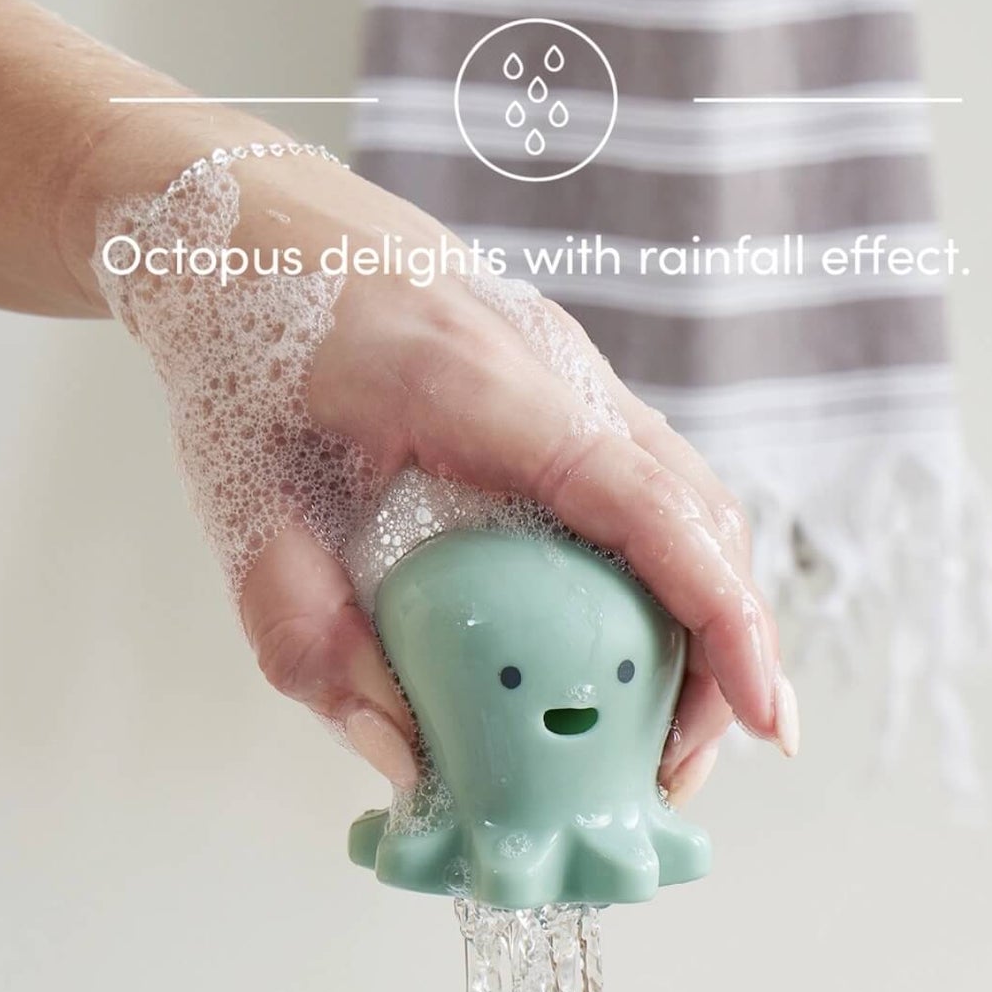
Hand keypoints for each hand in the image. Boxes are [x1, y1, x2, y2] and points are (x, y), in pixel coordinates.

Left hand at [223, 154, 796, 800]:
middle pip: (697, 515)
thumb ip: (307, 633)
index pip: (644, 505)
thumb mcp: (239, 498)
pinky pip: (640, 488)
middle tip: (673, 776)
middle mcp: (548, 365)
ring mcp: (566, 368)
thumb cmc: (230, 340)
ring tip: (652, 740)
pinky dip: (658, 578)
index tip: (761, 716)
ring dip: (697, 623)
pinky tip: (618, 655)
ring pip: (685, 503)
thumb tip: (400, 764)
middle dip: (721, 654)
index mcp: (473, 382)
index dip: (720, 615)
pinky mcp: (559, 388)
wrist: (230, 215)